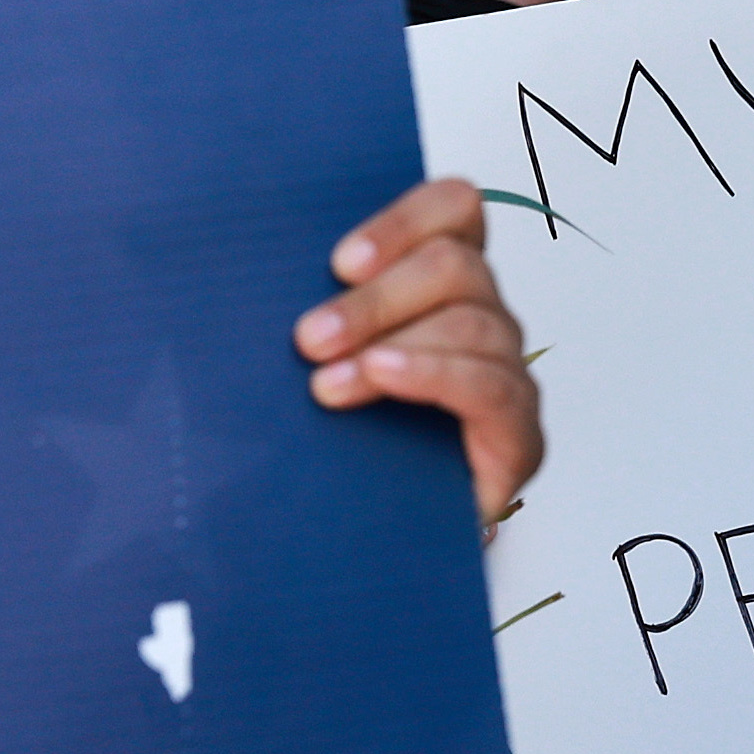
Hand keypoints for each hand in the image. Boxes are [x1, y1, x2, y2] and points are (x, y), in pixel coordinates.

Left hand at [296, 177, 540, 529]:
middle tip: (308, 339)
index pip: (456, 209)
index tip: (338, 262)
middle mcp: (485, 320)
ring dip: (389, 339)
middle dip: (376, 298)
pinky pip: (490, 385)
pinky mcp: (518, 436)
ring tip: (327, 382)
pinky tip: (381, 379)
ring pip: (471, 320)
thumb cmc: (341, 442)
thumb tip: (236, 262)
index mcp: (443, 284)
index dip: (403, 222)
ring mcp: (506, 376)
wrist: (371, 545)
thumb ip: (306, 311)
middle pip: (456, 265)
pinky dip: (431, 374)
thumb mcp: (317, 360)